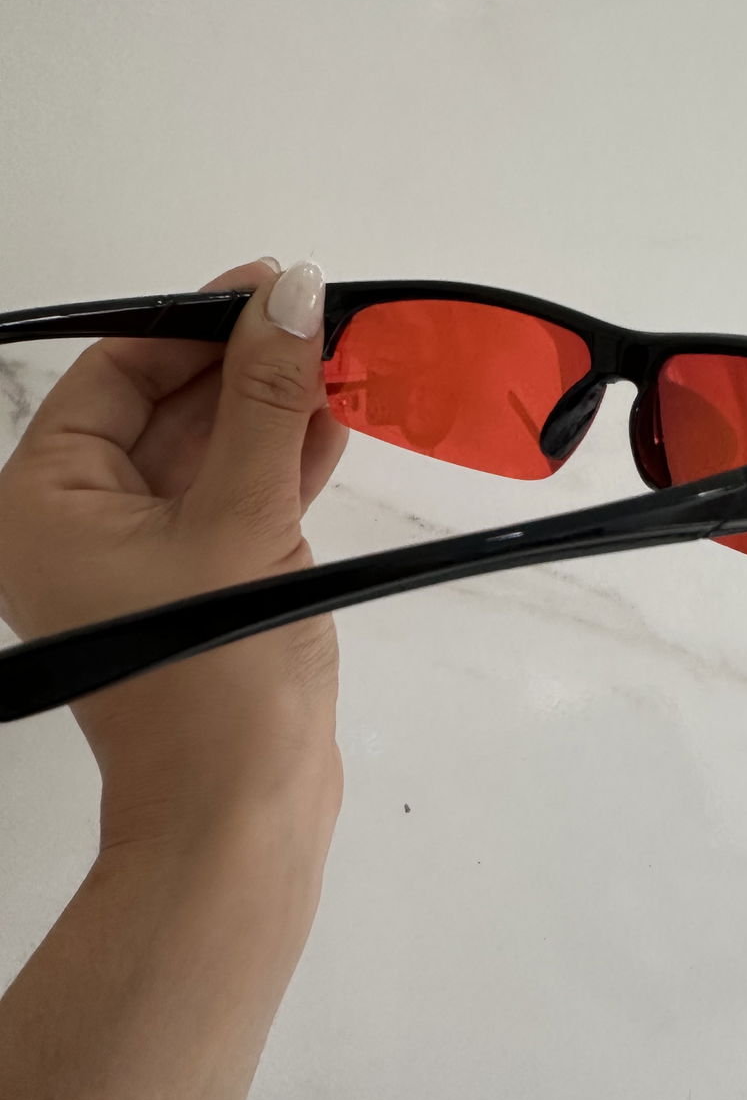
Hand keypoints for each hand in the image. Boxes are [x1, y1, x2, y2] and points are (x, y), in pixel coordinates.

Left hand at [0, 257, 347, 854]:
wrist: (242, 813)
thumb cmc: (214, 673)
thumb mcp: (241, 518)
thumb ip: (268, 400)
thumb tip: (296, 292)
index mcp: (47, 501)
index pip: (117, 374)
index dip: (196, 323)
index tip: (276, 285)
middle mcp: (83, 521)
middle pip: (166, 407)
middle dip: (247, 363)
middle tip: (325, 318)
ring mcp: (145, 554)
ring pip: (211, 450)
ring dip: (276, 407)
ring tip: (346, 358)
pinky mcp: (201, 580)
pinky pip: (237, 494)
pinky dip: (285, 458)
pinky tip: (338, 418)